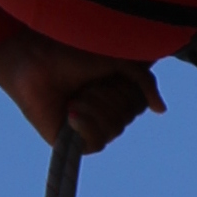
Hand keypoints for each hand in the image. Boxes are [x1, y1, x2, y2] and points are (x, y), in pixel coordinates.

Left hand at [0, 26, 166, 153]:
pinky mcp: (73, 142)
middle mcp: (104, 111)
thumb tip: (160, 109)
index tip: (105, 72)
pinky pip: (97, 142)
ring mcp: (89, 127)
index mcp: (114, 92)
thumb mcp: (117, 60)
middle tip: (86, 84)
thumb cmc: (70, 54)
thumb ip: (143, 81)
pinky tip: (70, 111)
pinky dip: (85, 124)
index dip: (126, 87)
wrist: (35, 61)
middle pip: (126, 116)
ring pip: (113, 128)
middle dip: (107, 96)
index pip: (139, 102)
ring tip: (75, 95)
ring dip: (94, 106)